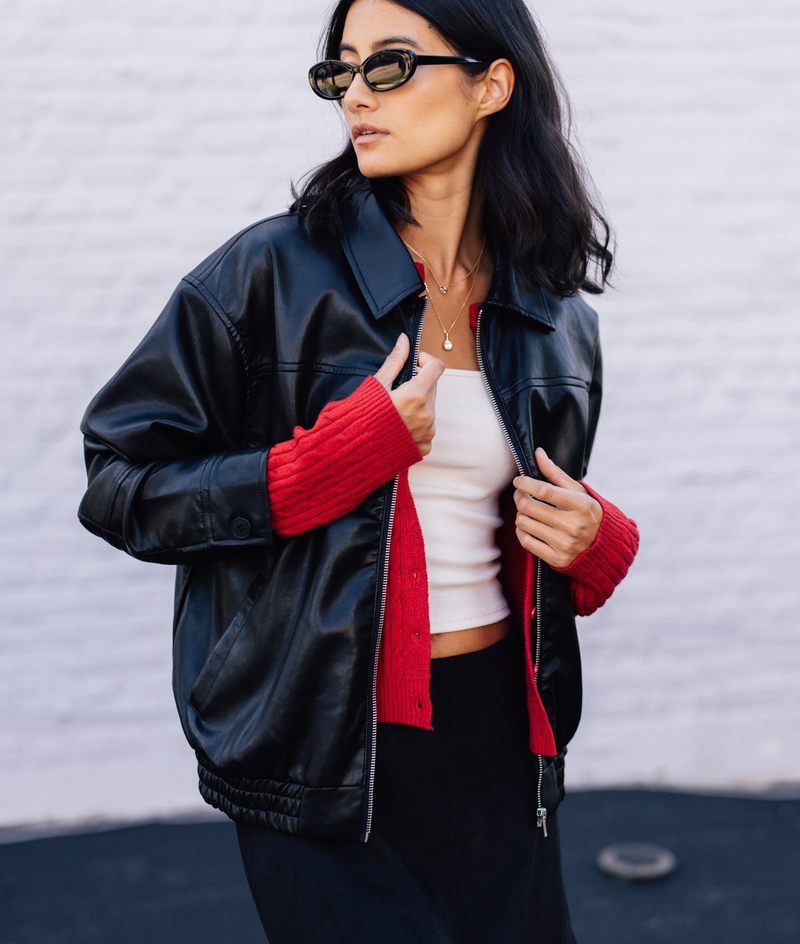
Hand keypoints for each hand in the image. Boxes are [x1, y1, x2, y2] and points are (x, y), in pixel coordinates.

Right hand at [374, 334, 443, 455]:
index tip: (413, 364)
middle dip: (418, 385)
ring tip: (395, 413)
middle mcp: (427, 415)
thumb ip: (395, 361)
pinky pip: (426, 429)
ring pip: (429, 409)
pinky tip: (398, 428)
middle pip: (432, 389)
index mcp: (416, 396)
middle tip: (397, 392)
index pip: (437, 367)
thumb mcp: (377, 385)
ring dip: (418, 406)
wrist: (354, 451)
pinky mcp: (425, 447)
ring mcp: (427, 432)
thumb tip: (404, 340)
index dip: (425, 360)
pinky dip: (416, 426)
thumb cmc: (362, 417)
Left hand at [513, 447, 602, 568]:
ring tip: (528, 511)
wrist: (604, 546)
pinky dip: (522, 531)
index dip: (525, 484)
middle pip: (528, 507)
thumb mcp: (577, 491)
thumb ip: (555, 473)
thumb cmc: (588, 512)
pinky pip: (525, 541)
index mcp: (580, 505)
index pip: (543, 491)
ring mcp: (564, 544)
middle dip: (519, 497)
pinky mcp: (556, 558)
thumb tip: (538, 453)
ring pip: (523, 523)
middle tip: (520, 494)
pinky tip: (528, 526)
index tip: (519, 481)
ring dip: (520, 514)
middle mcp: (572, 525)